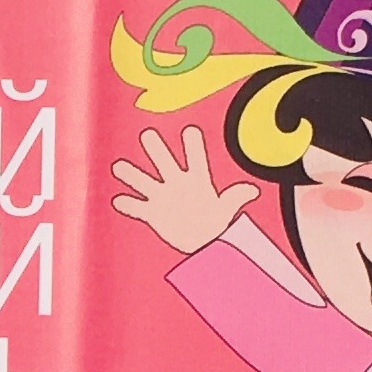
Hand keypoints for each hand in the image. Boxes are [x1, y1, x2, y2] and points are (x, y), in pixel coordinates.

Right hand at [109, 125, 254, 255]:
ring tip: (119, 167)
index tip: (191, 131)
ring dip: (131, 175)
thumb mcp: (227, 209)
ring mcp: (162, 197)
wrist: (201, 240)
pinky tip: (119, 200)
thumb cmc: (215, 221)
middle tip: (148, 134)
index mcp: (196, 179)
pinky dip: (128, 205)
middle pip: (164, 162)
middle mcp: (176, 183)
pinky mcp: (152, 214)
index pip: (195, 158)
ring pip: (144, 182)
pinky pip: (137, 207)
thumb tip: (252, 191)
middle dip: (156, 149)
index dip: (194, 146)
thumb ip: (236, 197)